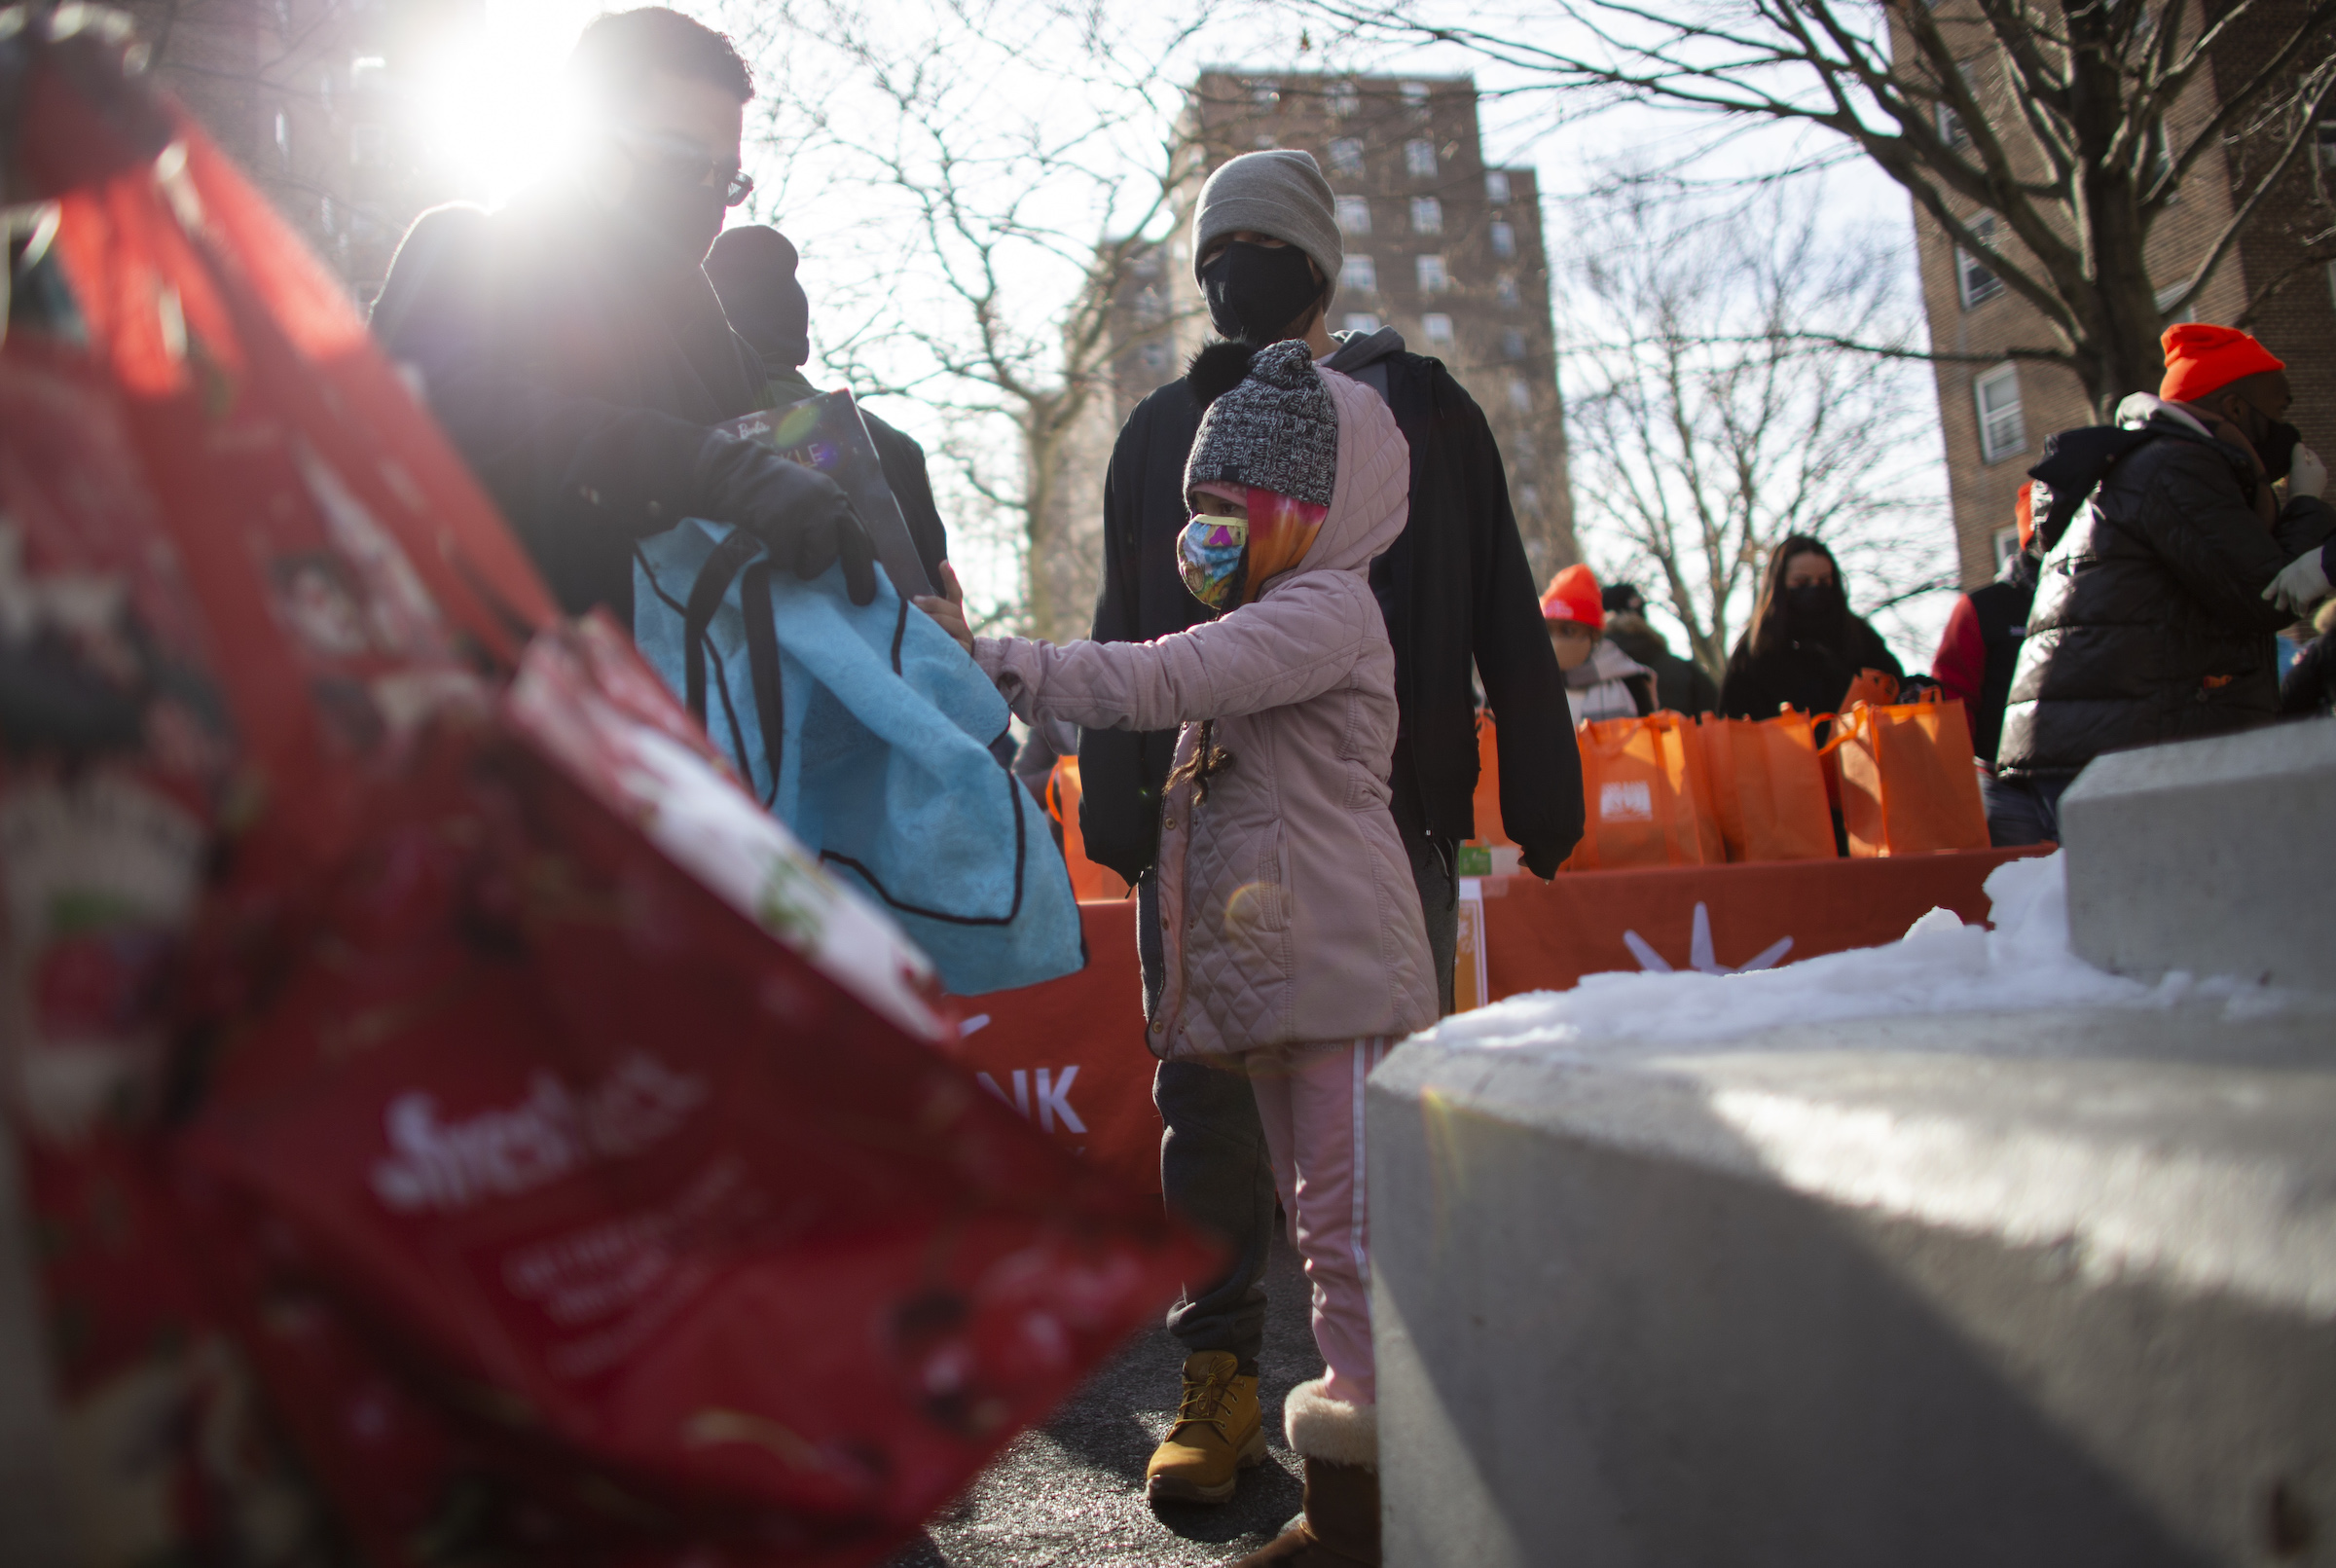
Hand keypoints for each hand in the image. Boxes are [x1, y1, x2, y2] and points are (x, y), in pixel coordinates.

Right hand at [694, 434, 877, 604]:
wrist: (734, 474)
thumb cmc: (769, 493)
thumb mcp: (808, 498)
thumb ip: (828, 521)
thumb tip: (850, 559)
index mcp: (836, 497)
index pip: (863, 534)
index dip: (869, 561)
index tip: (873, 585)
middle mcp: (829, 503)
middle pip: (854, 548)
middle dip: (859, 577)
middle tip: (860, 600)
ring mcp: (807, 513)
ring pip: (822, 558)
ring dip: (807, 566)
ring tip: (788, 556)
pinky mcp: (783, 526)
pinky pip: (788, 560)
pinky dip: (778, 560)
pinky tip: (768, 546)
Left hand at [913, 561, 974, 654]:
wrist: (951, 674)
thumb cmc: (936, 647)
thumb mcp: (930, 629)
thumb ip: (923, 614)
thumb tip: (907, 598)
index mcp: (953, 616)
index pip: (955, 594)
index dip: (950, 578)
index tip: (943, 563)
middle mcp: (961, 626)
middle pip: (952, 609)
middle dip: (934, 604)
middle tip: (915, 602)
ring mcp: (964, 641)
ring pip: (953, 624)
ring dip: (936, 620)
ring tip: (920, 620)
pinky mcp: (962, 656)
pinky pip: (953, 645)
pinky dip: (941, 641)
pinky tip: (928, 639)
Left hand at [2262, 545, 2331, 616]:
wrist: (2325, 563)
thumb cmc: (2319, 559)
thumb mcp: (2306, 562)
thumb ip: (2303, 572)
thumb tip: (2311, 578)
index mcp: (2287, 572)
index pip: (2276, 583)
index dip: (2271, 590)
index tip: (2265, 597)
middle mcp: (2286, 582)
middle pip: (2281, 596)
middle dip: (2281, 603)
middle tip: (2278, 608)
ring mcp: (2292, 591)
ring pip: (2292, 603)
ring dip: (2294, 608)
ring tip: (2296, 612)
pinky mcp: (2302, 598)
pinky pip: (2301, 608)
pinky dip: (2302, 611)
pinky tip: (2303, 614)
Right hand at [2288, 443, 2326, 500]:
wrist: (2302, 505)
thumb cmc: (2301, 484)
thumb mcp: (2298, 466)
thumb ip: (2298, 454)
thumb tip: (2299, 444)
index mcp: (2320, 468)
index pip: (2311, 454)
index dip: (2302, 450)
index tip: (2292, 449)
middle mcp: (2321, 476)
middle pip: (2310, 464)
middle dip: (2300, 461)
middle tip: (2288, 460)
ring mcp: (2317, 485)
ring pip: (2307, 473)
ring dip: (2298, 471)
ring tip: (2288, 471)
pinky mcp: (2311, 493)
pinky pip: (2305, 482)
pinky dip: (2298, 479)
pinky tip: (2291, 482)